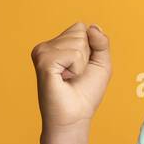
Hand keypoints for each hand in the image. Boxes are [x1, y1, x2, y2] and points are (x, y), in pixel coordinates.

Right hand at [31, 21, 111, 135]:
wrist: (74, 117)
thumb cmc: (86, 93)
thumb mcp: (101, 63)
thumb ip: (101, 42)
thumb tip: (92, 26)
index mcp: (56, 45)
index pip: (81, 28)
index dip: (91, 49)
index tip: (81, 68)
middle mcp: (46, 46)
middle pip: (80, 32)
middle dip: (86, 56)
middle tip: (75, 75)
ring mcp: (42, 53)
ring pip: (78, 42)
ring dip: (81, 64)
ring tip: (69, 78)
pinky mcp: (43, 62)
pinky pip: (73, 54)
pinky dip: (76, 69)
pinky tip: (64, 79)